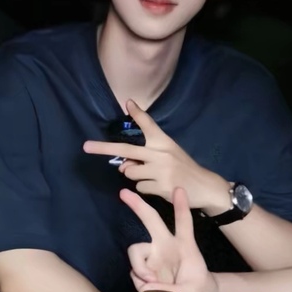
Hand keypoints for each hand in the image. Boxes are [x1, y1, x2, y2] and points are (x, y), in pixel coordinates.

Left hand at [84, 99, 230, 211]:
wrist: (205, 186)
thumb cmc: (183, 168)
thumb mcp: (169, 153)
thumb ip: (146, 156)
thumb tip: (123, 166)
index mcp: (163, 142)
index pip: (149, 125)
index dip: (138, 114)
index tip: (128, 103)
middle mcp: (160, 153)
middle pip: (126, 150)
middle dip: (103, 149)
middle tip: (86, 147)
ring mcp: (160, 170)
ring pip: (130, 173)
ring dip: (136, 176)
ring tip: (154, 176)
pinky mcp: (161, 187)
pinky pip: (139, 187)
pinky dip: (145, 188)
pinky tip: (159, 186)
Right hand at [122, 186, 217, 291]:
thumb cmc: (198, 287)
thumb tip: (148, 288)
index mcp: (184, 244)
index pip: (183, 223)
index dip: (181, 206)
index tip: (179, 189)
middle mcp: (165, 244)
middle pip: (151, 219)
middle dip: (138, 205)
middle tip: (124, 193)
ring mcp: (153, 254)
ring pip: (136, 251)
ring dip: (140, 269)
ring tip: (152, 284)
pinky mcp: (144, 266)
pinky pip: (135, 272)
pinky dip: (140, 283)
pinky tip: (151, 289)